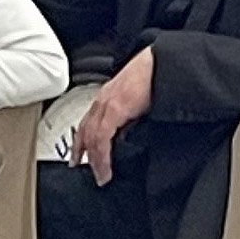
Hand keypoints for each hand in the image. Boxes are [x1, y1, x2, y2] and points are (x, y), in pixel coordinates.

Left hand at [71, 47, 153, 185]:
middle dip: (85, 155)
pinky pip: (102, 137)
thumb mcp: (136, 98)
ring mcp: (107, 104)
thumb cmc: (153, 76)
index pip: (87, 123)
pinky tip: (106, 167)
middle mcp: (102, 100)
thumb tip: (129, 133)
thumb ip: (128, 115)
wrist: (161, 62)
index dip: (81, 142)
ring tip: (101, 176)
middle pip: (86, 132)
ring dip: (95, 160)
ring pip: (92, 137)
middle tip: (92, 173)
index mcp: (106, 97)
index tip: (78, 157)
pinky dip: (102, 154)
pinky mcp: (116, 108)